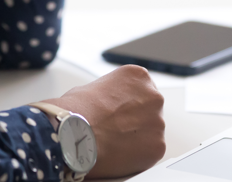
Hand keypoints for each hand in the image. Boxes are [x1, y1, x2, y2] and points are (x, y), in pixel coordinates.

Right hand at [45, 65, 165, 178]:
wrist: (73, 132)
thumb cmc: (76, 110)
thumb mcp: (93, 87)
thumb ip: (110, 94)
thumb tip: (107, 104)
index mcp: (138, 76)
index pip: (140, 91)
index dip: (127, 105)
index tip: (118, 114)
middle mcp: (154, 96)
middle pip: (149, 110)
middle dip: (135, 121)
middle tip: (116, 130)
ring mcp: (158, 121)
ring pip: (151, 132)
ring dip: (137, 138)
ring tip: (114, 143)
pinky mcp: (158, 145)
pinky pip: (151, 151)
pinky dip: (138, 155)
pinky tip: (119, 153)